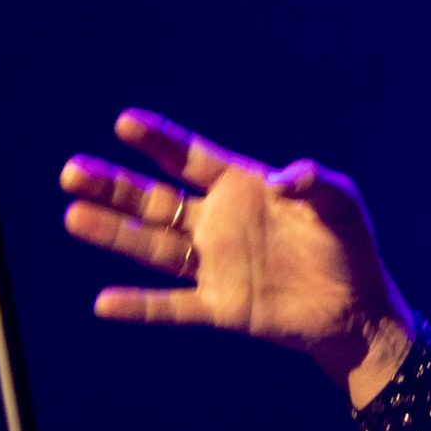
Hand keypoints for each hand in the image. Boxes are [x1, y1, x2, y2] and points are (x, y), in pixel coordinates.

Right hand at [60, 108, 413, 402]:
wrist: (357, 307)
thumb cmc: (349, 244)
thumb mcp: (341, 202)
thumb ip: (315, 182)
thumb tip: (282, 179)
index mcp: (242, 188)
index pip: (190, 158)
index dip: (159, 141)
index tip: (124, 123)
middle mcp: (219, 223)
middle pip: (155, 200)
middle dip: (114, 186)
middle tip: (72, 171)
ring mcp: (215, 265)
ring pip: (153, 246)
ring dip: (114, 233)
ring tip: (74, 215)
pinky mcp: (221, 307)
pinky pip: (172, 306)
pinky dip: (140, 306)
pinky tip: (104, 302)